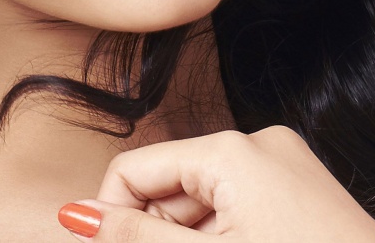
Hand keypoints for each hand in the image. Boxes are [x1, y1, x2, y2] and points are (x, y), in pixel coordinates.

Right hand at [56, 126, 374, 241]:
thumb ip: (138, 237)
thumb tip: (72, 215)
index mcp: (230, 150)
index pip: (134, 170)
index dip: (112, 219)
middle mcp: (259, 142)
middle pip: (169, 186)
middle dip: (156, 235)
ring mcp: (286, 163)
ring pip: (203, 202)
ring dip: (189, 241)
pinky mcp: (302, 188)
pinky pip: (239, 206)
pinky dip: (222, 238)